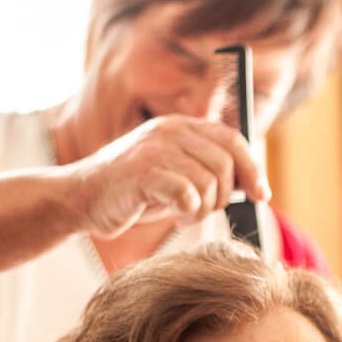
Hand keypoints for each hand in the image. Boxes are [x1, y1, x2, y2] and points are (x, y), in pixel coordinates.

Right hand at [68, 114, 271, 238]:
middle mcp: (170, 131)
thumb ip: (207, 170)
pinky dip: (188, 212)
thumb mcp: (175, 174)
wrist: (80, 198)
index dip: (253, 168)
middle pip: (225, 162)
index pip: (233, 139)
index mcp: (181, 126)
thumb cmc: (132, 192)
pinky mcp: (142, 173)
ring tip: (185, 214)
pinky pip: (187, 195)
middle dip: (224, 195)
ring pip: (209, 181)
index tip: (260, 195)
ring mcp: (155, 150)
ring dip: (204, 208)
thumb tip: (252, 185)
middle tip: (204, 209)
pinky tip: (174, 215)